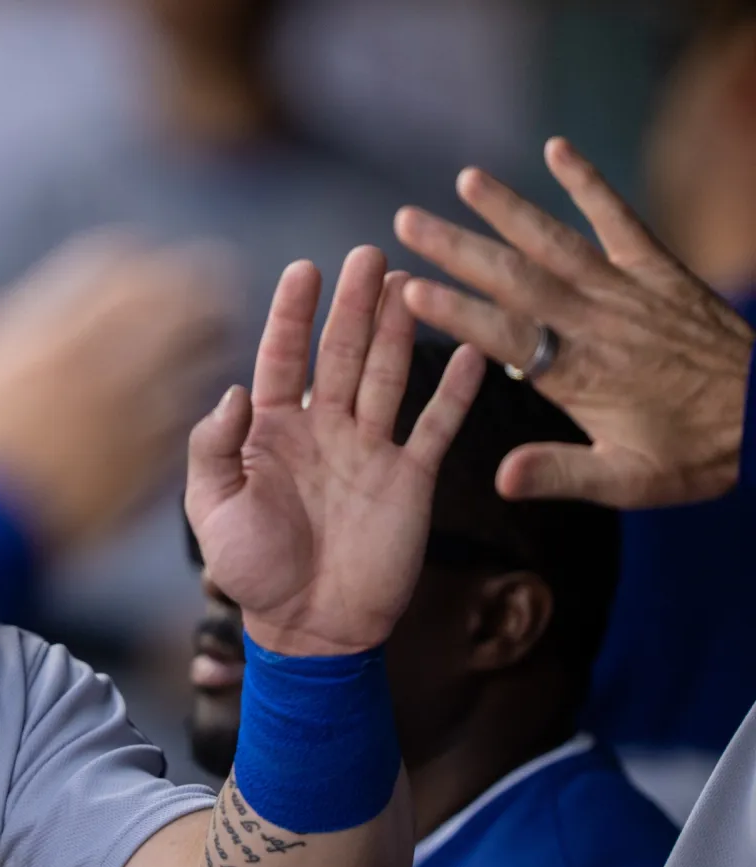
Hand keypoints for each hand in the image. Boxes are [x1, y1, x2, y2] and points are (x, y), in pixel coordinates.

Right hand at [0, 235, 232, 555]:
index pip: (118, 276)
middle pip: (176, 316)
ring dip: (206, 358)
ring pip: (191, 376)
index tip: (159, 264)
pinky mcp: (133, 483)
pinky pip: (179, 441)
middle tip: (214, 297)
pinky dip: (186, 424)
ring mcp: (122, 430)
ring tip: (216, 351)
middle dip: (199, 300)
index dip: (146, 265)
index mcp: (44, 340)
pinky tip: (186, 422)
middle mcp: (96, 375)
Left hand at [186, 247, 483, 655]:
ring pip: (390, 376)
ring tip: (410, 281)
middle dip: (353, 305)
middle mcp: (324, 430)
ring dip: (401, 330)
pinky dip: (456, 390)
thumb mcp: (213, 510)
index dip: (292, 315)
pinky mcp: (410, 479)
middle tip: (369, 252)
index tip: (303, 269)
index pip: (283, 358)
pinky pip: (436, 426)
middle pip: (343, 354)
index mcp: (272, 432)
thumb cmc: (252, 572)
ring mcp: (370, 451)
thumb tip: (233, 390)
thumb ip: (214, 448)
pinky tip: (474, 350)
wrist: (308, 628)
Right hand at [394, 137, 752, 507]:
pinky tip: (557, 149)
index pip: (502, 335)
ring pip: (556, 241)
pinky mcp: (657, 269)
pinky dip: (587, 182)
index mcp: (578, 373)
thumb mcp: (628, 481)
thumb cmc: (696, 453)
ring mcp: (626, 289)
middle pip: (516, 277)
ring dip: (509, 208)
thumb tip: (502, 479)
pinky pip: (617, 218)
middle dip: (457, 248)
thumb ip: (561, 473)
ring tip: (465, 179)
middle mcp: (595, 321)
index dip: (453, 311)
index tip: (408, 289)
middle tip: (406, 221)